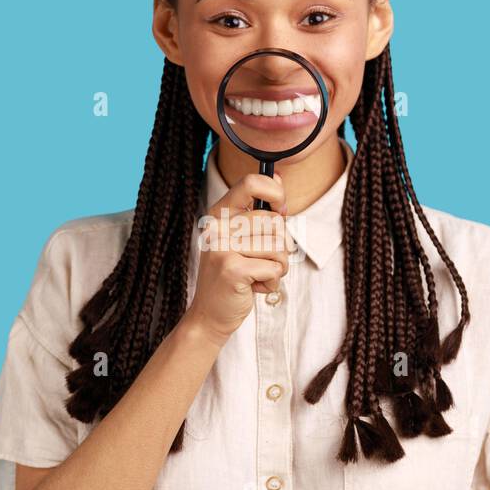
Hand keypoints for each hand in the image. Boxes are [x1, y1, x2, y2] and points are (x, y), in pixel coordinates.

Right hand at [182, 171, 292, 343]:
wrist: (209, 314)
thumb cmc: (233, 275)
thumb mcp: (242, 239)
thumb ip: (260, 211)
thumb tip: (277, 175)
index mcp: (219, 213)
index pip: (251, 183)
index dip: (275, 194)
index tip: (280, 211)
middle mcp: (217, 226)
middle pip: (275, 221)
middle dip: (280, 247)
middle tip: (263, 262)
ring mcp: (222, 247)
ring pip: (279, 246)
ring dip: (279, 267)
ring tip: (259, 276)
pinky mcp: (232, 268)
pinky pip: (275, 268)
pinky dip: (273, 282)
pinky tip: (255, 288)